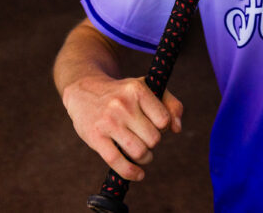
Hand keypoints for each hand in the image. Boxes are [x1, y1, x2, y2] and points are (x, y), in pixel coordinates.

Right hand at [62, 75, 183, 181]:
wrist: (84, 91)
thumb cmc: (122, 93)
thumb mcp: (147, 88)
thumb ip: (170, 104)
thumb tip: (177, 129)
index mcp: (137, 90)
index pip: (164, 120)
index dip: (164, 127)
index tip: (155, 125)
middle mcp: (123, 105)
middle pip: (153, 139)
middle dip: (153, 143)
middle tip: (145, 138)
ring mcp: (108, 122)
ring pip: (139, 152)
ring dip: (145, 158)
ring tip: (142, 154)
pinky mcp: (95, 137)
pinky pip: (117, 161)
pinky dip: (131, 172)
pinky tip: (138, 174)